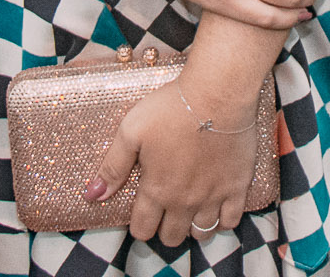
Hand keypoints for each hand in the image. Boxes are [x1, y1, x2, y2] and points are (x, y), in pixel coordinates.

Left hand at [85, 78, 265, 244]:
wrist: (217, 93)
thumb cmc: (172, 107)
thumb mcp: (132, 131)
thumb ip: (113, 167)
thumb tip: (92, 195)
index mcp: (157, 189)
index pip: (143, 229)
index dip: (139, 226)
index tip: (142, 214)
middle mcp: (184, 200)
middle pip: (171, 237)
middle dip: (163, 229)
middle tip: (164, 211)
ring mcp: (213, 196)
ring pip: (201, 234)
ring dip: (192, 228)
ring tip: (188, 211)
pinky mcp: (237, 186)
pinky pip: (230, 221)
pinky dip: (222, 221)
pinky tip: (215, 208)